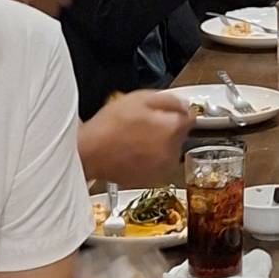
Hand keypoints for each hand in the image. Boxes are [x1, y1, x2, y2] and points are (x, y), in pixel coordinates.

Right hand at [78, 91, 193, 183]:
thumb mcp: (140, 98)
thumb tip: (184, 105)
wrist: (87, 153)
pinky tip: (131, 152)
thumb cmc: (109, 126)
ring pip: (168, 151)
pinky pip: (156, 165)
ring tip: (134, 139)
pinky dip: (148, 160)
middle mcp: (172, 151)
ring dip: (157, 145)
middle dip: (166, 129)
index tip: (167, 112)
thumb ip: (169, 100)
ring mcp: (161, 168)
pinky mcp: (150, 180)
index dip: (177, 112)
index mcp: (173, 129)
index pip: (190, 118)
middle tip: (143, 124)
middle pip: (179, 135)